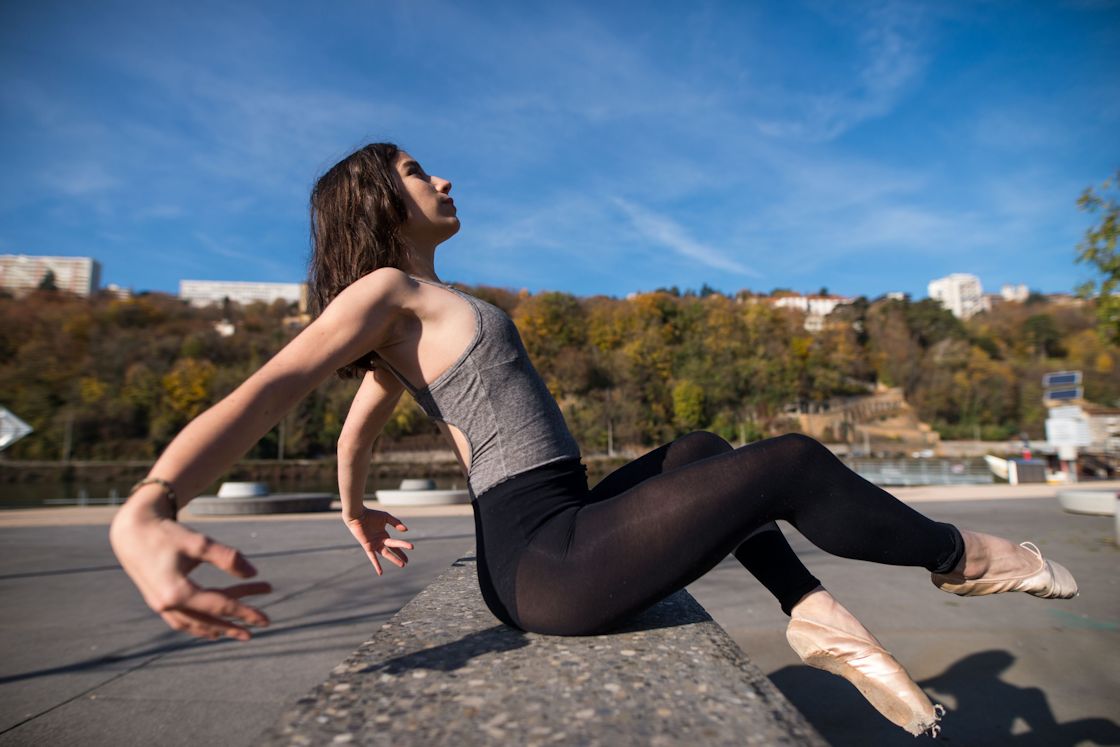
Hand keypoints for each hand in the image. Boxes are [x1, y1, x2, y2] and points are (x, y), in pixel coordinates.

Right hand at [109, 499, 270, 641]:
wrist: (132, 531)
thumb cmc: (167, 534)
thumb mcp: (199, 543)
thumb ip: (227, 558)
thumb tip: (254, 573)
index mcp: (177, 592)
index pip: (219, 606)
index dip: (245, 612)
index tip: (265, 619)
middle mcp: (166, 605)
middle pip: (208, 620)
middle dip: (236, 624)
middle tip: (262, 625)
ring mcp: (160, 606)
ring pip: (195, 624)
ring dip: (219, 628)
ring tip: (239, 630)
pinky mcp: (158, 602)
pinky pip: (182, 622)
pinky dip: (199, 626)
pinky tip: (212, 629)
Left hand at [345, 509, 413, 574]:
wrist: (358, 515)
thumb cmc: (370, 514)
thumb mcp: (386, 517)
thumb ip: (396, 523)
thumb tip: (406, 530)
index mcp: (383, 534)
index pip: (395, 543)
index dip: (403, 546)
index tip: (411, 548)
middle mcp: (379, 541)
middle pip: (392, 549)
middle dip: (399, 555)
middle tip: (406, 562)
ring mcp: (374, 544)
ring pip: (385, 553)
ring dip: (393, 559)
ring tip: (402, 565)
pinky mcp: (368, 546)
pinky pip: (373, 557)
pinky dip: (377, 564)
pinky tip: (380, 572)